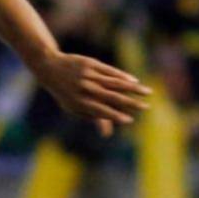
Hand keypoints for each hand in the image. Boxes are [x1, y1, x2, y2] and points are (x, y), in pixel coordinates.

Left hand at [33, 51, 149, 136]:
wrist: (51, 68)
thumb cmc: (65, 92)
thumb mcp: (73, 107)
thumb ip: (92, 117)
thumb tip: (107, 133)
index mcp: (79, 102)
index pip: (100, 111)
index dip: (115, 116)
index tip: (130, 120)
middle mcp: (85, 89)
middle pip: (111, 97)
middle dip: (130, 103)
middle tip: (146, 108)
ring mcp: (89, 76)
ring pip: (115, 82)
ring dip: (133, 88)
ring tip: (148, 92)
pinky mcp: (91, 64)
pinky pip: (110, 71)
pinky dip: (123, 76)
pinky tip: (135, 80)